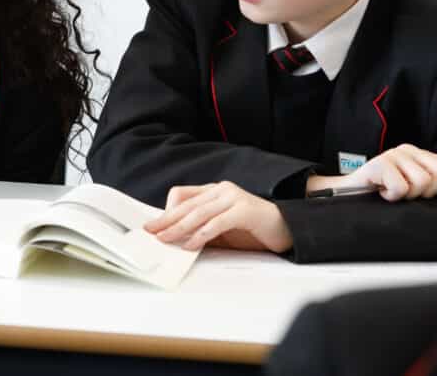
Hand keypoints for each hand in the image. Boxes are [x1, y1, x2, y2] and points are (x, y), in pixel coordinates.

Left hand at [143, 181, 292, 252]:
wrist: (286, 230)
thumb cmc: (252, 231)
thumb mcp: (221, 230)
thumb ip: (201, 229)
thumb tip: (175, 240)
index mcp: (214, 191)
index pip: (182, 195)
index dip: (167, 211)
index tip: (155, 226)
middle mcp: (222, 190)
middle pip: (186, 204)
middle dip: (166, 220)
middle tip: (150, 232)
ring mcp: (233, 197)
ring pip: (198, 212)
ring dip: (179, 228)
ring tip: (165, 240)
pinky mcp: (244, 209)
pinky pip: (217, 222)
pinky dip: (201, 235)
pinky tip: (190, 245)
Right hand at [308, 145, 436, 201]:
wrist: (346, 195)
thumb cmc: (383, 195)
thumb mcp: (413, 187)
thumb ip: (432, 182)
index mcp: (419, 153)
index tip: (419, 192)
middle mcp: (408, 149)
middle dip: (425, 193)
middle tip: (405, 193)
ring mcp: (393, 154)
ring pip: (422, 183)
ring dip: (407, 196)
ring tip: (392, 192)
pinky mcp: (379, 164)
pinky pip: (401, 189)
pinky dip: (392, 197)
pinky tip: (381, 192)